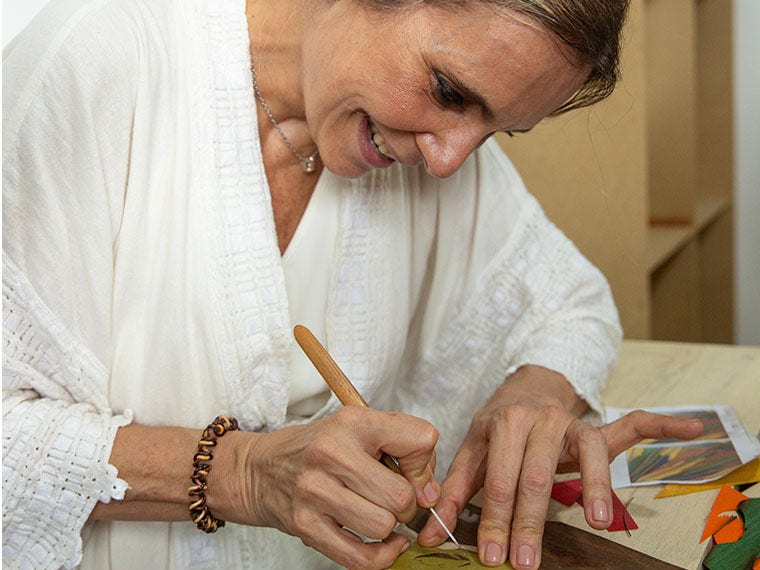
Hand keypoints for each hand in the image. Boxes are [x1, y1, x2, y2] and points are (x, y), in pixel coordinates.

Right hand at [218, 406, 439, 569]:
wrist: (260, 469)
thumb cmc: (318, 448)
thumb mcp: (360, 429)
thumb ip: (405, 450)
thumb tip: (430, 494)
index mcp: (352, 423)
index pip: (420, 439)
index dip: (424, 462)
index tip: (409, 469)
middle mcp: (331, 453)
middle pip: (401, 495)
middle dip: (406, 504)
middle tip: (392, 497)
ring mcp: (315, 492)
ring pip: (382, 526)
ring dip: (388, 527)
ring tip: (377, 513)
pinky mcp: (306, 526)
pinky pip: (361, 558)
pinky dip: (381, 556)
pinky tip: (382, 542)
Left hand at [416, 365, 702, 568]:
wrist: (524, 389)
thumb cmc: (497, 427)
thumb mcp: (471, 451)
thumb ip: (454, 489)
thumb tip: (431, 531)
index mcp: (501, 425)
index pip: (499, 481)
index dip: (495, 521)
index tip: (492, 557)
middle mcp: (538, 421)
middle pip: (537, 477)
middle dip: (530, 524)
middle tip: (524, 563)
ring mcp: (570, 423)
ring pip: (586, 458)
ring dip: (593, 491)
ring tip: (595, 521)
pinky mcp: (596, 427)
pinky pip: (632, 424)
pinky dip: (661, 425)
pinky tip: (690, 428)